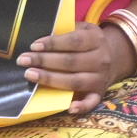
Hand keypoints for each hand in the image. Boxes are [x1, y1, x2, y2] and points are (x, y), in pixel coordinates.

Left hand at [18, 19, 133, 109]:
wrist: (113, 57)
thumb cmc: (87, 42)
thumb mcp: (82, 29)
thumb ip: (65, 29)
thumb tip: (41, 33)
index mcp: (96, 39)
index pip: (74, 41)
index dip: (53, 43)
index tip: (34, 46)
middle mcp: (101, 59)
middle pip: (71, 61)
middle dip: (44, 61)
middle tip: (23, 60)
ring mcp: (101, 78)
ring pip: (75, 81)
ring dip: (51, 79)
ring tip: (30, 74)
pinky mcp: (99, 93)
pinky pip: (92, 102)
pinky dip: (82, 107)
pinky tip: (69, 108)